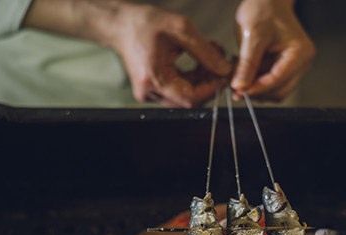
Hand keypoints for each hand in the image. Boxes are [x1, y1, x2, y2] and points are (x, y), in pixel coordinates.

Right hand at [24, 0, 231, 107]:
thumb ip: (206, 52)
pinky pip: (178, 90)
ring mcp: (150, 93)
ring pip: (186, 96)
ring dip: (203, 79)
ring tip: (212, 56)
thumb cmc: (144, 23)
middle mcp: (150, 92)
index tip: (225, 73)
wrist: (120, 24)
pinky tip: (200, 61)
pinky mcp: (152, 89)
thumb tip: (226, 69)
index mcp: (154, 79)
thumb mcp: (181, 30)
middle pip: (189, 99)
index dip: (212, 88)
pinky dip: (192, 78)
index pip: (191, 97)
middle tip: (222, 62)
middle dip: (209, 81)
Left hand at [231, 0, 314, 100]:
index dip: (257, 89)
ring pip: (275, 90)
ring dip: (256, 88)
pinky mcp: (286, 67)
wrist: (268, 0)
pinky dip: (257, 82)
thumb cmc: (264, 10)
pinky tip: (245, 72)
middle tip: (235, 89)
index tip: (238, 92)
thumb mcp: (252, 36)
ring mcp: (295, 66)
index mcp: (299, 53)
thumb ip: (246, 64)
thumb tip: (240, 87)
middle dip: (257, 91)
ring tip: (239, 75)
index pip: (278, 81)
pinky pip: (271, 83)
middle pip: (279, 91)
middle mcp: (302, 62)